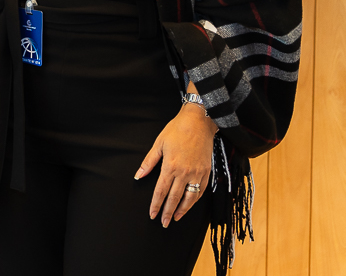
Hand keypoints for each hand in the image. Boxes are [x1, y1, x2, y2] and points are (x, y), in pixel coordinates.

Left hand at [134, 103, 216, 226]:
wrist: (198, 122)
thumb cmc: (177, 130)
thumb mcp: (158, 144)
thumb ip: (149, 162)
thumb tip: (139, 175)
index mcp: (170, 166)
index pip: (161, 191)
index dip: (156, 205)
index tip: (152, 214)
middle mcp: (185, 173)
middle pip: (174, 198)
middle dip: (167, 212)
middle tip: (163, 222)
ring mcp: (197, 173)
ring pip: (190, 198)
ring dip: (182, 210)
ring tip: (175, 218)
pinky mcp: (206, 172)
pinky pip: (201, 191)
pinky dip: (195, 200)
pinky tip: (189, 204)